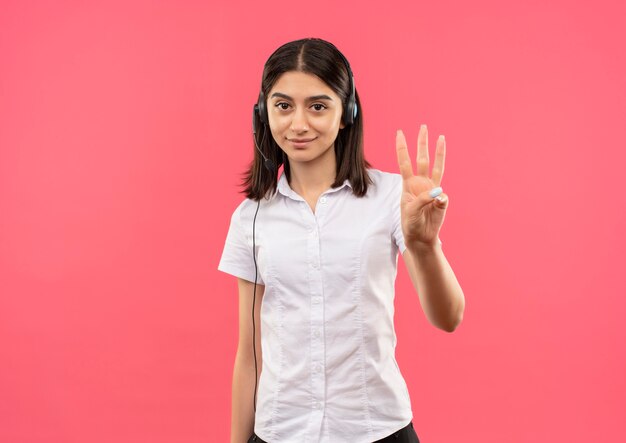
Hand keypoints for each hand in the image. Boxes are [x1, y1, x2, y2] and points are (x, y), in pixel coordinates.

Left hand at [396, 124, 448, 249]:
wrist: (420, 236)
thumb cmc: (411, 223)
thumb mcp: (411, 211)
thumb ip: (423, 200)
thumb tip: (440, 192)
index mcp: (408, 184)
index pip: (404, 162)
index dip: (402, 148)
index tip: (399, 133)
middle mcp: (421, 183)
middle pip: (422, 159)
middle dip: (422, 143)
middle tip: (423, 126)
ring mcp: (432, 190)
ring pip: (437, 167)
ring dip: (438, 152)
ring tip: (441, 137)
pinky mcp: (442, 200)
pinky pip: (443, 197)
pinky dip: (439, 201)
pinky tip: (435, 207)